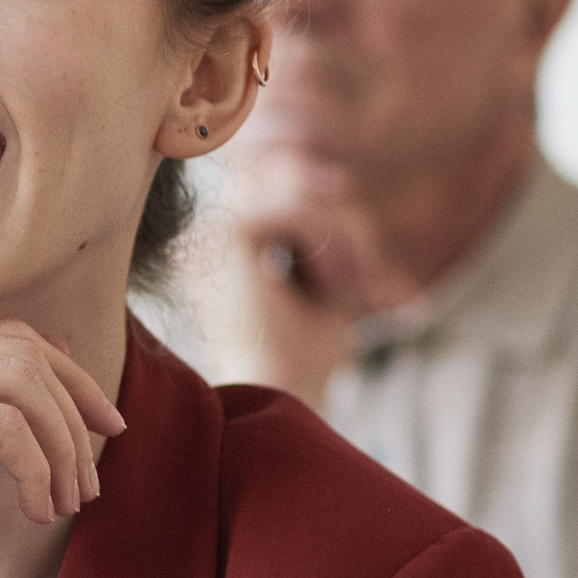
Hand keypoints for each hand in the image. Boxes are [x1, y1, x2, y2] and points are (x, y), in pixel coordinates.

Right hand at [0, 318, 124, 577]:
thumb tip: (57, 383)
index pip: (9, 337)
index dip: (71, 380)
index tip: (107, 429)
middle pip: (25, 353)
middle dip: (77, 416)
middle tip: (92, 483)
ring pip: (24, 384)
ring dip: (64, 447)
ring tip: (71, 503)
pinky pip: (6, 426)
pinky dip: (38, 470)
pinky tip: (37, 511)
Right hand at [183, 181, 360, 405]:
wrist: (278, 399)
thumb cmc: (302, 360)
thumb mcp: (324, 281)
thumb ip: (327, 232)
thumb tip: (336, 178)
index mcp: (220, 250)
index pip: (284, 196)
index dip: (334, 215)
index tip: (369, 265)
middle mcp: (206, 237)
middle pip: (291, 184)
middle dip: (347, 223)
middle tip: (370, 279)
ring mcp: (210, 233)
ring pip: (298, 193)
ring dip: (345, 236)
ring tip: (352, 288)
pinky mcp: (225, 237)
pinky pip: (297, 211)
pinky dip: (332, 246)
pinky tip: (333, 288)